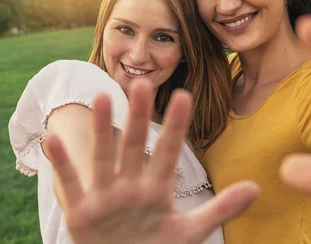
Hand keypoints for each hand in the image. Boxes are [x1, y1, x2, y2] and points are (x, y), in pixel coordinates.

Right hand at [45, 79, 258, 243]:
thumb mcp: (189, 232)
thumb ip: (220, 209)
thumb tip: (256, 187)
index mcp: (155, 188)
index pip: (168, 152)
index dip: (176, 126)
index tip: (185, 96)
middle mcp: (130, 185)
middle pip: (135, 146)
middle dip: (139, 118)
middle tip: (143, 83)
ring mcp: (105, 196)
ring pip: (104, 157)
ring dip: (103, 129)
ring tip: (103, 97)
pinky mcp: (81, 213)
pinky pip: (72, 184)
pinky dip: (64, 164)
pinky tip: (55, 140)